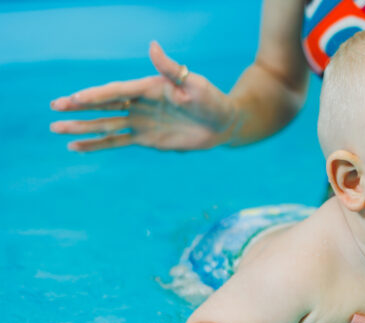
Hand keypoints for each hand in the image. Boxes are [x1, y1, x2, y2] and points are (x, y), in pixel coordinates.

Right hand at [50, 41, 237, 151]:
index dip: (96, 95)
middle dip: (79, 108)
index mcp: (148, 88)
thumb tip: (153, 46)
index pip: (116, 91)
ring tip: (56, 129)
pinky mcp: (145, 139)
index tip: (75, 98)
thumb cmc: (211, 99)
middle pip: (104, 106)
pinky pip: (116, 142)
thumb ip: (170, 68)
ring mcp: (140, 122)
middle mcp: (139, 104)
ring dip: (81, 127)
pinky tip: (77, 147)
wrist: (223, 123)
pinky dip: (97, 145)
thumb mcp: (193, 82)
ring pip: (104, 125)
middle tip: (54, 108)